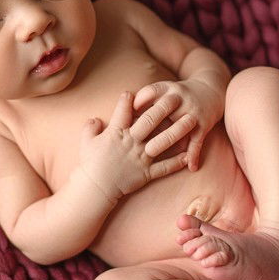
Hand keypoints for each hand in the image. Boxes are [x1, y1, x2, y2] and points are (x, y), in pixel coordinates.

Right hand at [77, 90, 192, 202]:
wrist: (95, 188)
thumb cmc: (90, 164)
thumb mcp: (86, 142)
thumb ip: (90, 128)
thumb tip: (95, 118)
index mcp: (116, 133)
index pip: (124, 110)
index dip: (129, 99)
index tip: (135, 91)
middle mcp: (131, 142)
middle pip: (150, 121)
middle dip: (163, 107)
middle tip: (176, 97)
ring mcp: (141, 158)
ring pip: (163, 141)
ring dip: (179, 130)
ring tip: (192, 120)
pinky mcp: (146, 173)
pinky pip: (165, 167)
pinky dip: (177, 162)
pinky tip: (188, 154)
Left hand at [132, 77, 225, 170]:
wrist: (210, 90)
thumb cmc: (177, 96)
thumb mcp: (163, 91)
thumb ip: (146, 103)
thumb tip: (123, 117)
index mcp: (166, 89)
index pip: (150, 91)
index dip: (138, 101)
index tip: (127, 114)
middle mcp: (179, 98)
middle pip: (162, 108)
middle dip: (148, 122)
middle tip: (134, 137)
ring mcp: (192, 111)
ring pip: (180, 126)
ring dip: (165, 140)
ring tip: (150, 153)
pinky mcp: (204, 123)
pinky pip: (198, 140)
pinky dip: (194, 154)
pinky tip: (190, 167)